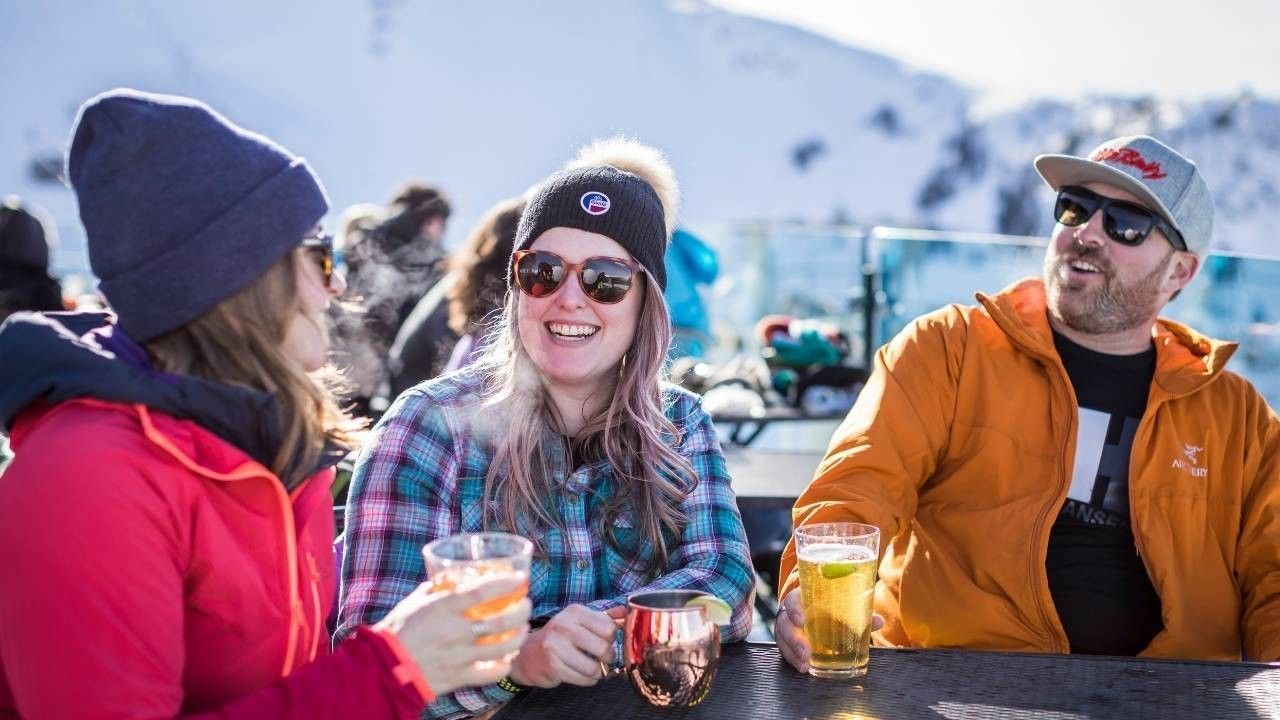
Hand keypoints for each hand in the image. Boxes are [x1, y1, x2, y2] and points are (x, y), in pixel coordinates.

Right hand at [374, 577, 531, 695]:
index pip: (481, 592)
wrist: (383, 668)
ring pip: (502, 647)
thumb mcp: (414, 602)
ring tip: (523, 629)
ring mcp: (458, 656)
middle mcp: (454, 631)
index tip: (520, 579)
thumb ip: (436, 590)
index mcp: (442, 609)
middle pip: (500, 621)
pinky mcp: (458, 677)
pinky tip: (508, 658)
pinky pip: (491, 673)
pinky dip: (504, 665)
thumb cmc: (397, 631)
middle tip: (526, 605)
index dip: (505, 584)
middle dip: (520, 610)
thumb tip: (451, 578)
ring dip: (519, 636)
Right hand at [509, 604, 619, 687]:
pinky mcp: (553, 666)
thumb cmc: (558, 636)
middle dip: (608, 657)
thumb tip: (625, 613)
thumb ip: (603, 617)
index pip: (609, 627)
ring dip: (598, 672)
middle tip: (603, 658)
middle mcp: (564, 626)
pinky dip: (588, 680)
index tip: (606, 640)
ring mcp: (556, 647)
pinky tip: (581, 673)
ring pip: (594, 667)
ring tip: (592, 667)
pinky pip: (584, 679)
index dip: (612, 638)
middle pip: (604, 648)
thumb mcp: (578, 620)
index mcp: (575, 612)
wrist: (528, 653)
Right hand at [775, 588, 882, 673]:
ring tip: (805, 664)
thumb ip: (857, 612)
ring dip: (793, 652)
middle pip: (785, 623)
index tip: (801, 620)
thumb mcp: (839, 604)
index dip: (794, 609)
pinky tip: (803, 667)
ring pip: (783, 638)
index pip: (793, 600)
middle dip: (794, 639)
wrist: (811, 605)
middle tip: (806, 651)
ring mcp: (787, 627)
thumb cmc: (826, 604)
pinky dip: (793, 659)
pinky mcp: (787, 640)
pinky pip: (785, 649)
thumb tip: (878, 621)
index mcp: (802, 597)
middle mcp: (790, 612)